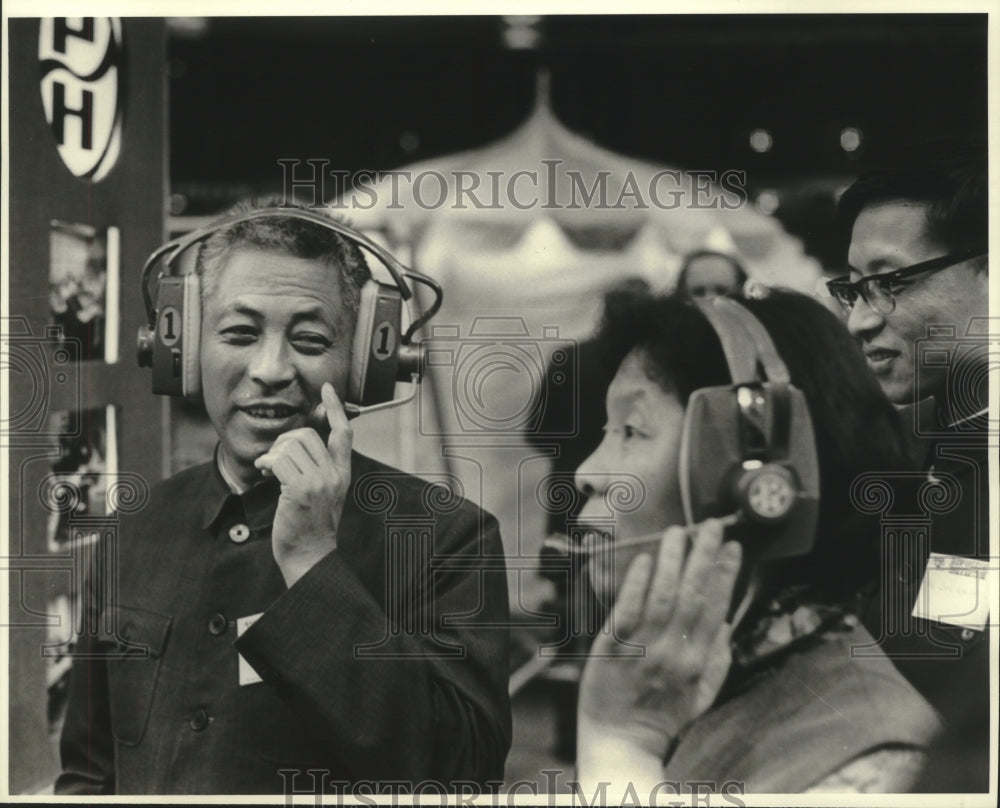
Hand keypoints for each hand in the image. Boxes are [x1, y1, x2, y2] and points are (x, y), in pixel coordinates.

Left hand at [254, 383, 351, 587]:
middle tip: (275, 457)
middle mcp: (334, 475)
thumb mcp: (323, 493)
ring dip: (273, 454)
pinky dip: (267, 463)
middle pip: (308, 434)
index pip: (343, 433)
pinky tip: (264, 472)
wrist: (310, 556)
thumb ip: (317, 468)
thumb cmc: (310, 526)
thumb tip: (294, 443)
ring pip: (291, 446)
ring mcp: (319, 482)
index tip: (327, 389)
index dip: (335, 408)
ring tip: (268, 468)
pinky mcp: (300, 490)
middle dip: (285, 439)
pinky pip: (279, 461)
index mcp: (343, 474)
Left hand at [577, 520, 742, 765]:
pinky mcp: (612, 647)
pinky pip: (627, 609)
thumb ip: (718, 661)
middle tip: (710, 526)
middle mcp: (675, 651)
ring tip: (678, 532)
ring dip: (672, 560)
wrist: (622, 743)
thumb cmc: (662, 720)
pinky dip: (638, 583)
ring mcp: (644, 648)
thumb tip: (727, 624)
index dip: (727, 575)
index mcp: (699, 661)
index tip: (735, 547)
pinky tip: (646, 559)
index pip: (717, 608)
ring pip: (662, 595)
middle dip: (704, 556)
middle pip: (693, 594)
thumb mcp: (702, 697)